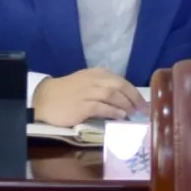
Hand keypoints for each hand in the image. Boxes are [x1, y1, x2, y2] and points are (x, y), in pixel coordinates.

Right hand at [32, 67, 147, 126]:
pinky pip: (101, 106)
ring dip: (126, 105)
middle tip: (143, 111)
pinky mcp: (81, 105)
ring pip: (112, 94)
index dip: (135, 93)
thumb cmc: (69, 94)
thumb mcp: (89, 84)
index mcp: (97, 74)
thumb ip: (106, 89)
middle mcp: (93, 80)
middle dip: (135, 98)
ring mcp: (86, 92)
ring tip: (133, 114)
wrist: (46, 99)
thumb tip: (129, 102)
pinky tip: (120, 116)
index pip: (122, 81)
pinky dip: (113, 111)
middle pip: (120, 86)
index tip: (145, 104)